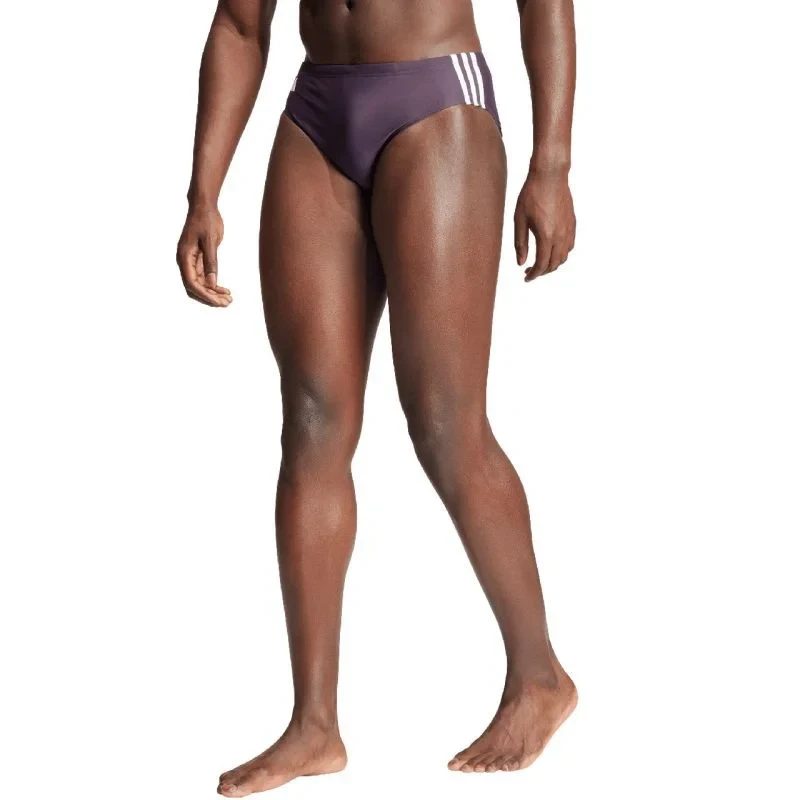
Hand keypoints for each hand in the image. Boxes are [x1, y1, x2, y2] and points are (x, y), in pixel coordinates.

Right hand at [176, 205, 231, 306]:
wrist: (204, 206)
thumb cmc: (206, 220)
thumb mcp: (211, 240)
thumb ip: (211, 262)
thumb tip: (212, 283)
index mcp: (184, 256)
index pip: (192, 283)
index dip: (205, 295)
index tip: (220, 302)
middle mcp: (184, 261)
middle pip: (194, 288)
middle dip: (210, 298)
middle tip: (227, 303)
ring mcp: (191, 262)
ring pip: (200, 285)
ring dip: (213, 294)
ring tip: (229, 300)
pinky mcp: (198, 260)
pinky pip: (204, 278)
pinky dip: (214, 286)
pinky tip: (225, 291)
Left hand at [514, 166, 575, 281]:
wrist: (550, 175)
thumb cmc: (531, 195)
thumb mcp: (519, 220)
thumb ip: (520, 243)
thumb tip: (521, 263)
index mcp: (546, 236)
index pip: (541, 265)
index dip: (533, 275)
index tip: (526, 278)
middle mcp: (560, 235)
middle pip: (554, 264)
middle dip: (542, 272)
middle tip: (530, 272)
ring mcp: (568, 229)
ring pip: (563, 257)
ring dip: (552, 264)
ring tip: (540, 263)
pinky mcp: (572, 223)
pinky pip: (569, 246)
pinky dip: (561, 254)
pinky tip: (552, 250)